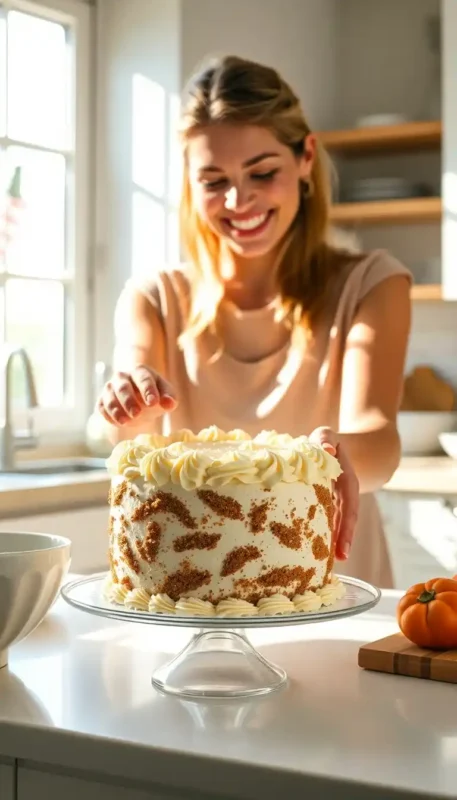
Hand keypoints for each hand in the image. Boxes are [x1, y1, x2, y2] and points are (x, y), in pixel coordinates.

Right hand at [97, 365, 176, 425]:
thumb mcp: (166, 395)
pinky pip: (102, 407)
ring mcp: (110, 388)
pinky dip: (108, 415)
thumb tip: (169, 404)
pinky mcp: (102, 400)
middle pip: (123, 387)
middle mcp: (122, 376)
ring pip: (110, 397)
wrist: (141, 403)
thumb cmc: (155, 395)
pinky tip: (118, 423)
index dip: (148, 390)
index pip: (143, 379)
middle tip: (137, 413)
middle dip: (129, 401)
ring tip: (126, 421)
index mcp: (140, 371)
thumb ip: (169, 398)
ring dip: (116, 410)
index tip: (153, 403)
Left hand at [309, 426, 358, 560]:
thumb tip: (328, 449)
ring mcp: (338, 500)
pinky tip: (318, 551)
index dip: (347, 526)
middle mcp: (345, 493)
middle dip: (344, 539)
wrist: (332, 444)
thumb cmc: (325, 440)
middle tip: (339, 559)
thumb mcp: (326, 435)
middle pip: (346, 518)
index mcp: (347, 480)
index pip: (349, 504)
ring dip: (336, 541)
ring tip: (330, 563)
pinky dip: (326, 534)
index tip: (344, 546)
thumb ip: (325, 439)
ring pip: (339, 522)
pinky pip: (329, 520)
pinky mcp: (328, 503)